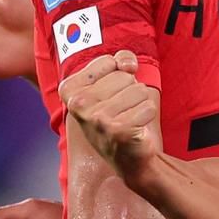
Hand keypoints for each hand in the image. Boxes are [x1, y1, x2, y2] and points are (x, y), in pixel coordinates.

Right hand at [60, 51, 158, 182]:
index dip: (119, 73)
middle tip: (121, 110)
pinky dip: (147, 116)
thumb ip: (119, 61)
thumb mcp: (111, 83)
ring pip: (139, 90)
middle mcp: (78, 104)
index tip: (112, 93)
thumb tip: (127, 64)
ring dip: (139, 104)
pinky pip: (148, 107)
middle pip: (125, 76)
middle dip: (130, 91)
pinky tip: (135, 128)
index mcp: (69, 89)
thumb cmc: (118, 115)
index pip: (109, 61)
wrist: (127, 157)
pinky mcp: (117, 130)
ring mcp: (96, 118)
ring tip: (128, 118)